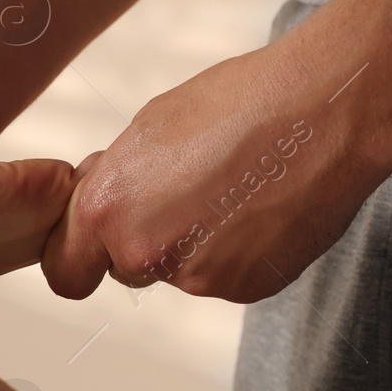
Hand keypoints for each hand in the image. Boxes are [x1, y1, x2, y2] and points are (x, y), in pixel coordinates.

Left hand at [41, 43, 391, 303]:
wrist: (326, 111)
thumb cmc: (239, 103)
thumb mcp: (147, 129)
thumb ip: (116, 180)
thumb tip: (102, 205)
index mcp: (109, 209)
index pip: (66, 270)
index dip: (79, 254)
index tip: (94, 242)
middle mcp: (145, 253)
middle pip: (125, 268)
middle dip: (142, 240)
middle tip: (183, 191)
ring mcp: (200, 277)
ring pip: (178, 270)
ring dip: (193, 243)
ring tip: (231, 187)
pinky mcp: (248, 287)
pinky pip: (224, 274)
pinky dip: (236, 250)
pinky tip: (259, 204)